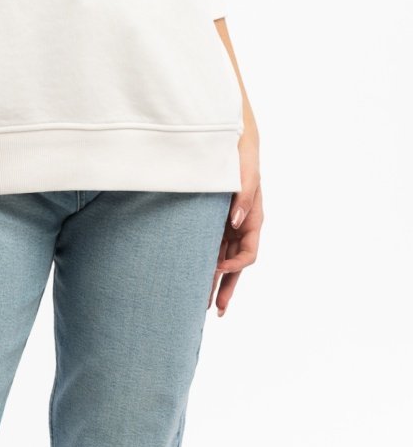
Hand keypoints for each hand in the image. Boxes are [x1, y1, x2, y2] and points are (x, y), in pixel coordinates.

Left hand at [208, 125, 262, 315]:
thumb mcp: (246, 172)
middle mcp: (241, 225)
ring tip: (203, 305)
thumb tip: (236, 221)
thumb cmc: (240, 153)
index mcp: (253, 218)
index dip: (235, 265)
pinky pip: (210, 244)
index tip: (217, 267)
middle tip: (217, 310)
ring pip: (222, 258)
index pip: (248, 252)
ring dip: (215, 280)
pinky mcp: (212, 218)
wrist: (228, 136)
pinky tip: (194, 273)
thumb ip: (245, 196)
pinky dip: (205, 261)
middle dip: (227, 287)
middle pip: (236, 264)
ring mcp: (226, 223)